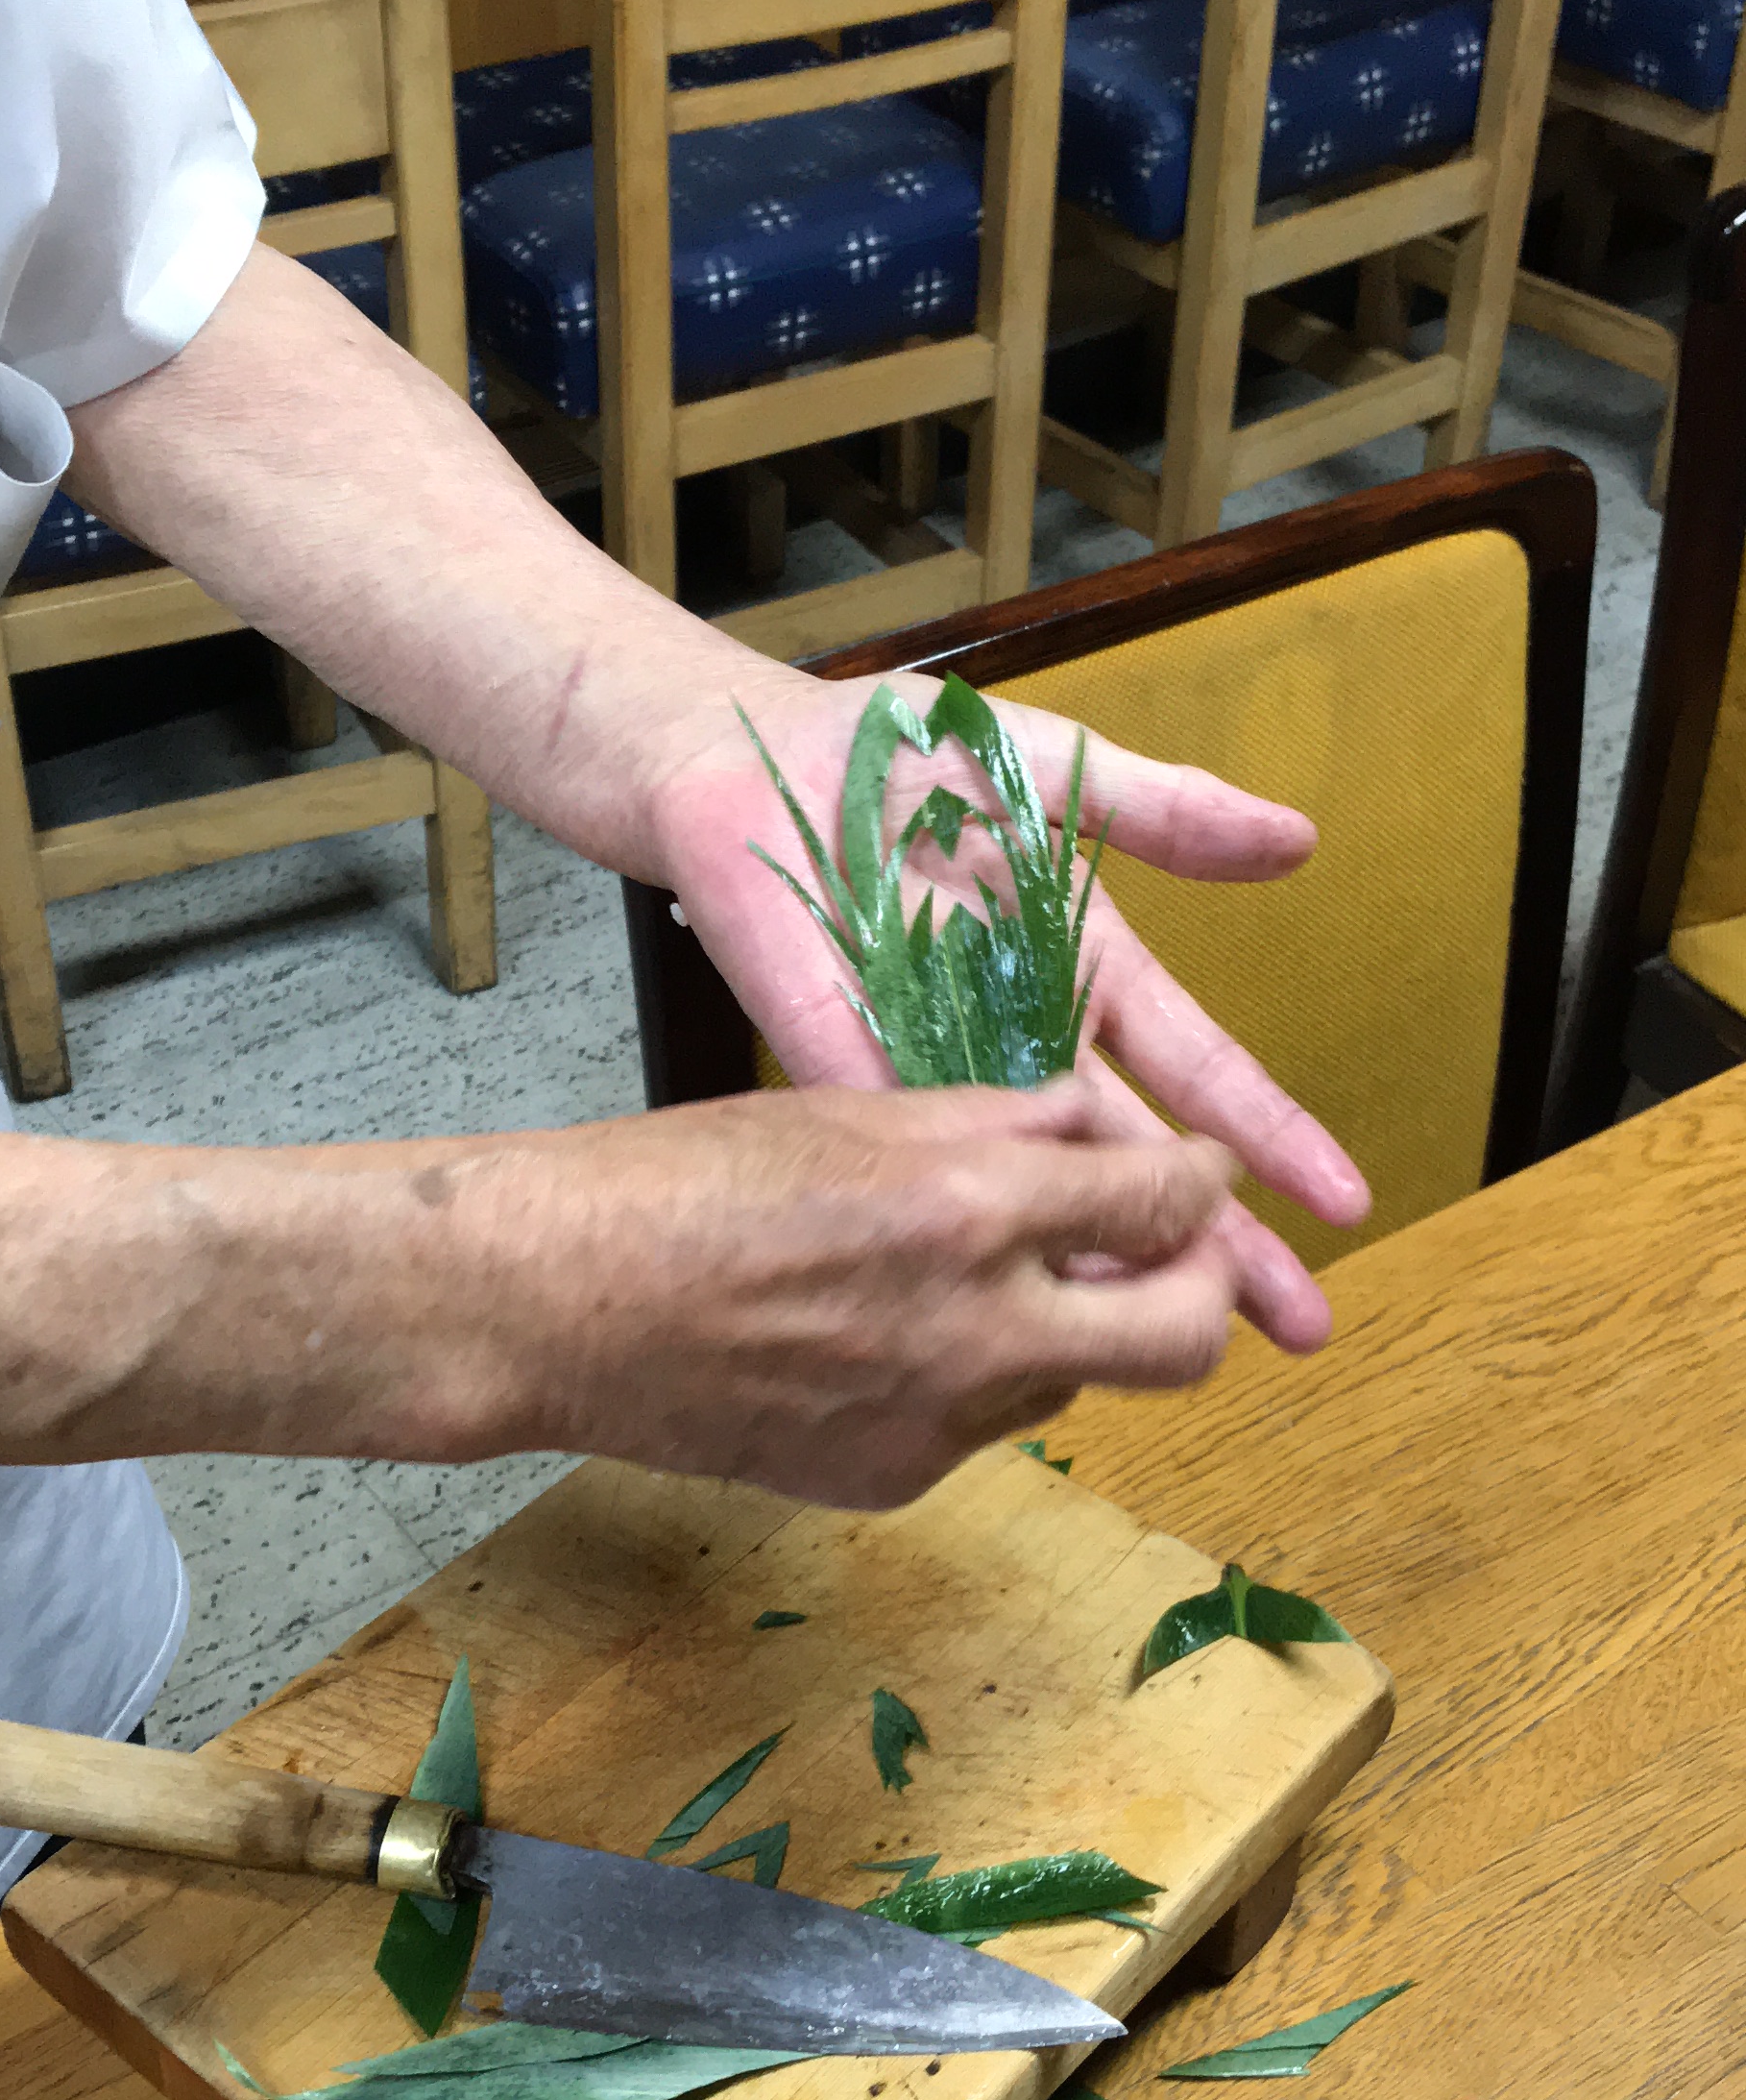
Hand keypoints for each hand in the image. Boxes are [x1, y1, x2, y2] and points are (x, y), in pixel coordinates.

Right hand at [505, 1082, 1239, 1507]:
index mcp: (969, 1210)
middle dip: (1203, 1292)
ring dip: (1069, 1330)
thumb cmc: (682, 1182)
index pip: (1164, 1206)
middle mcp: (976, 1330)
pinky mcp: (893, 1479)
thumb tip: (1098, 1127)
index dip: (1202, 1185)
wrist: (559, 1305)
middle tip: (1171, 1255)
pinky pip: (982, 1425)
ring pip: (1077, 1382)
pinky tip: (887, 1334)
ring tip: (983, 1278)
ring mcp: (938, 1421)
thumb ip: (995, 1123)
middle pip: (1183, 1341)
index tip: (1198, 1175)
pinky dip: (972, 1375)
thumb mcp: (850, 1113)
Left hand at [648, 671, 1370, 1355]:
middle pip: (1143, 1164)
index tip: (1345, 1204)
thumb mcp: (1054, 768)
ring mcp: (947, 1074)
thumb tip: (1297, 841)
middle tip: (1300, 1325)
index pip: (1199, 1071)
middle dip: (1222, 1245)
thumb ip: (1163, 810)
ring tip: (1183, 1343)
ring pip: (1048, 1192)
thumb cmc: (905, 757)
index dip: (1272, 1138)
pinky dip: (975, 1223)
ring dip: (1113, 1270)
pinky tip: (1026, 1294)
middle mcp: (1029, 1042)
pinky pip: (926, 1156)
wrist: (753, 757)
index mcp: (1087, 971)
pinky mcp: (858, 1078)